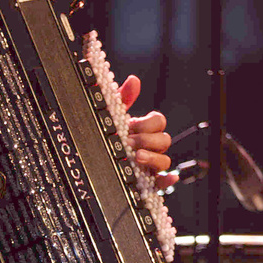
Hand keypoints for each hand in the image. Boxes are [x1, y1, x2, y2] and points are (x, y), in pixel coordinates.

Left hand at [118, 74, 174, 188]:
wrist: (94, 158)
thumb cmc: (110, 134)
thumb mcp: (113, 116)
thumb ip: (123, 98)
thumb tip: (133, 80)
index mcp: (145, 129)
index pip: (158, 121)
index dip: (147, 123)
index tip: (131, 125)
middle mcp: (152, 146)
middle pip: (164, 140)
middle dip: (147, 140)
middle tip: (129, 142)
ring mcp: (152, 163)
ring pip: (165, 160)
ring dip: (153, 158)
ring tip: (135, 157)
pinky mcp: (150, 181)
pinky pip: (164, 181)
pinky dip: (168, 180)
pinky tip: (165, 178)